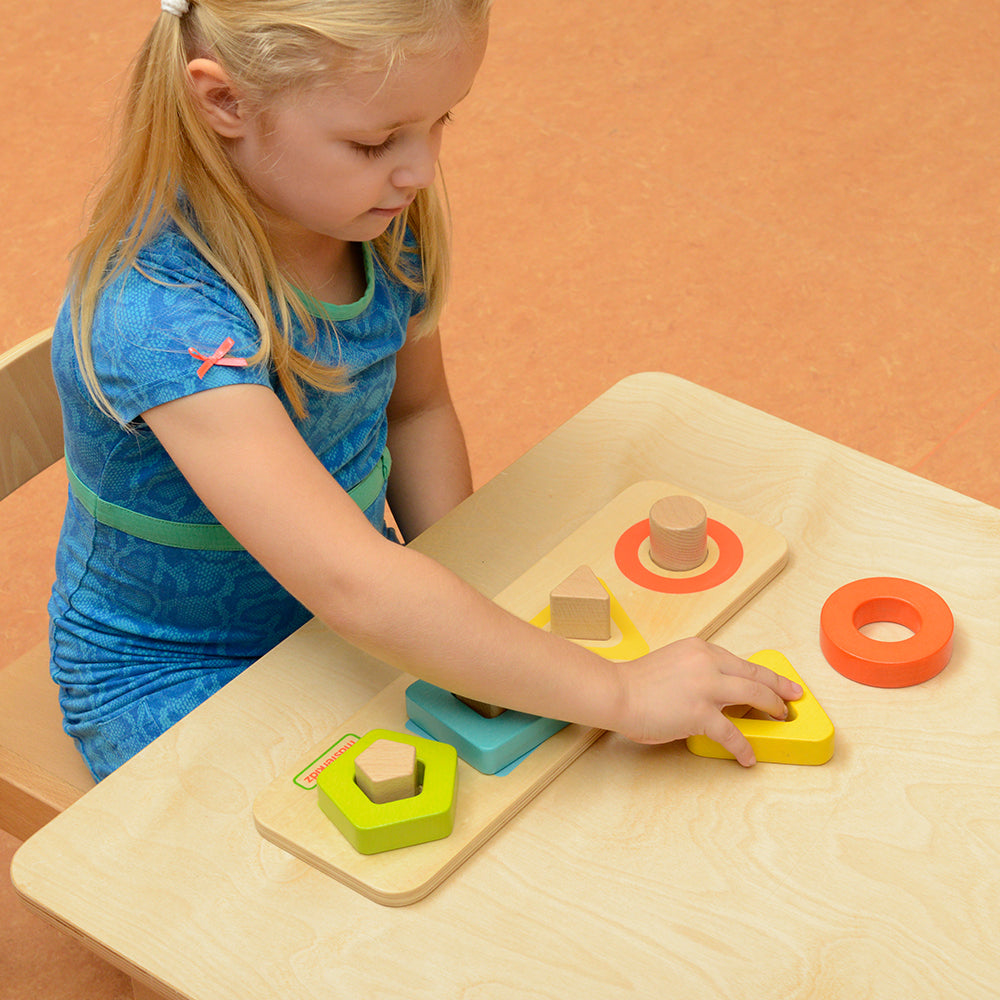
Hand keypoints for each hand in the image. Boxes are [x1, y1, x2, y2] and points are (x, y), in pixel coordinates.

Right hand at [611, 638, 802, 765]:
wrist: (616, 691)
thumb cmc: (636, 682)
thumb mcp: (673, 662)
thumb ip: (696, 671)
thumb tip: (716, 691)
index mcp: (700, 649)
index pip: (740, 662)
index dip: (763, 674)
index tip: (776, 681)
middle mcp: (708, 663)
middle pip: (755, 675)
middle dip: (780, 688)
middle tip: (794, 697)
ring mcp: (707, 687)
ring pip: (754, 696)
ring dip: (772, 709)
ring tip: (781, 720)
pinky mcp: (701, 713)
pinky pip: (732, 733)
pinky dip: (744, 747)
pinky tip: (749, 757)